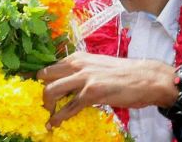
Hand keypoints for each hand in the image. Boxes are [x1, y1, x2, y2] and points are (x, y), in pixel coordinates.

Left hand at [36, 51, 177, 127]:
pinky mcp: (92, 93)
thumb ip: (80, 71)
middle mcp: (77, 65)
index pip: (49, 68)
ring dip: (47, 106)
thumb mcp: (97, 65)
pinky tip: (54, 124)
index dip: (40, 81)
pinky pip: (69, 108)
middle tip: (44, 105)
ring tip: (49, 115)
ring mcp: (83, 79)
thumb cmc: (123, 73)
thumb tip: (66, 83)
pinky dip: (58, 117)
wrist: (147, 77)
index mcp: (77, 58)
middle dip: (40, 93)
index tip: (35, 91)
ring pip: (51, 92)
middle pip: (45, 77)